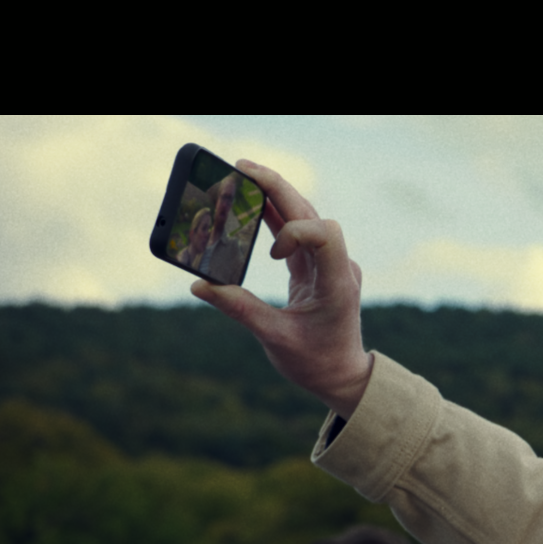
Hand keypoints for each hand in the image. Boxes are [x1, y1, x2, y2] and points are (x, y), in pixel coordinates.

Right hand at [189, 161, 372, 416]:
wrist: (342, 376)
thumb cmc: (316, 363)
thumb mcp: (276, 339)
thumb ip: (241, 310)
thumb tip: (200, 285)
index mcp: (336, 283)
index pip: (325, 233)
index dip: (295, 231)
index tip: (274, 256)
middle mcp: (337, 267)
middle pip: (311, 214)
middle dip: (277, 188)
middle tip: (241, 167)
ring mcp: (329, 265)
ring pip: (304, 218)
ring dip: (274, 197)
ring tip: (241, 175)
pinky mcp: (317, 269)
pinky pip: (297, 234)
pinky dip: (274, 218)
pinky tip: (252, 203)